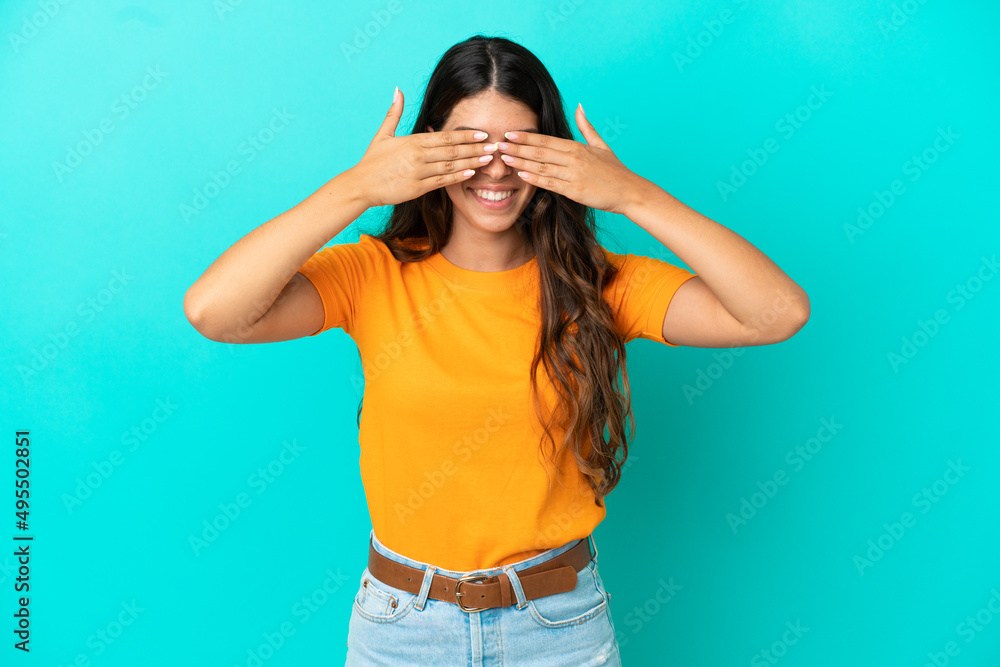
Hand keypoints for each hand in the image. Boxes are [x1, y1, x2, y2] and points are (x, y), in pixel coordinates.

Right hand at [348, 88, 493, 207]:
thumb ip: (394, 112)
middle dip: (475, 148)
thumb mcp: (383, 134)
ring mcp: (418, 172)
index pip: (445, 136)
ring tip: (489, 159)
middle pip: (452, 150)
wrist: (361, 185)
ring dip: (472, 162)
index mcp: (413, 141)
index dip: (466, 135)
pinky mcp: (417, 188)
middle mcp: (418, 155)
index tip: (482, 133)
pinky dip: (457, 177)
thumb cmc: (372, 161)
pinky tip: (471, 173)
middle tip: (494, 146)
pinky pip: (442, 182)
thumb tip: (398, 89)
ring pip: (451, 166)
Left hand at [497, 104, 644, 215]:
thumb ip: (587, 127)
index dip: (527, 137)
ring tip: (504, 157)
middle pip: (541, 151)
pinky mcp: (575, 190)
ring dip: (521, 161)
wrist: (629, 192)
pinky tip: (522, 175)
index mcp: (578, 147)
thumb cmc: (615, 171)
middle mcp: (574, 158)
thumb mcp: (601, 145)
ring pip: (543, 166)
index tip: (510, 133)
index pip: (547, 140)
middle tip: (499, 143)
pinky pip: (551, 183)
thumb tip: (580, 106)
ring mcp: (574, 174)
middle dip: (518, 147)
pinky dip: (536, 178)